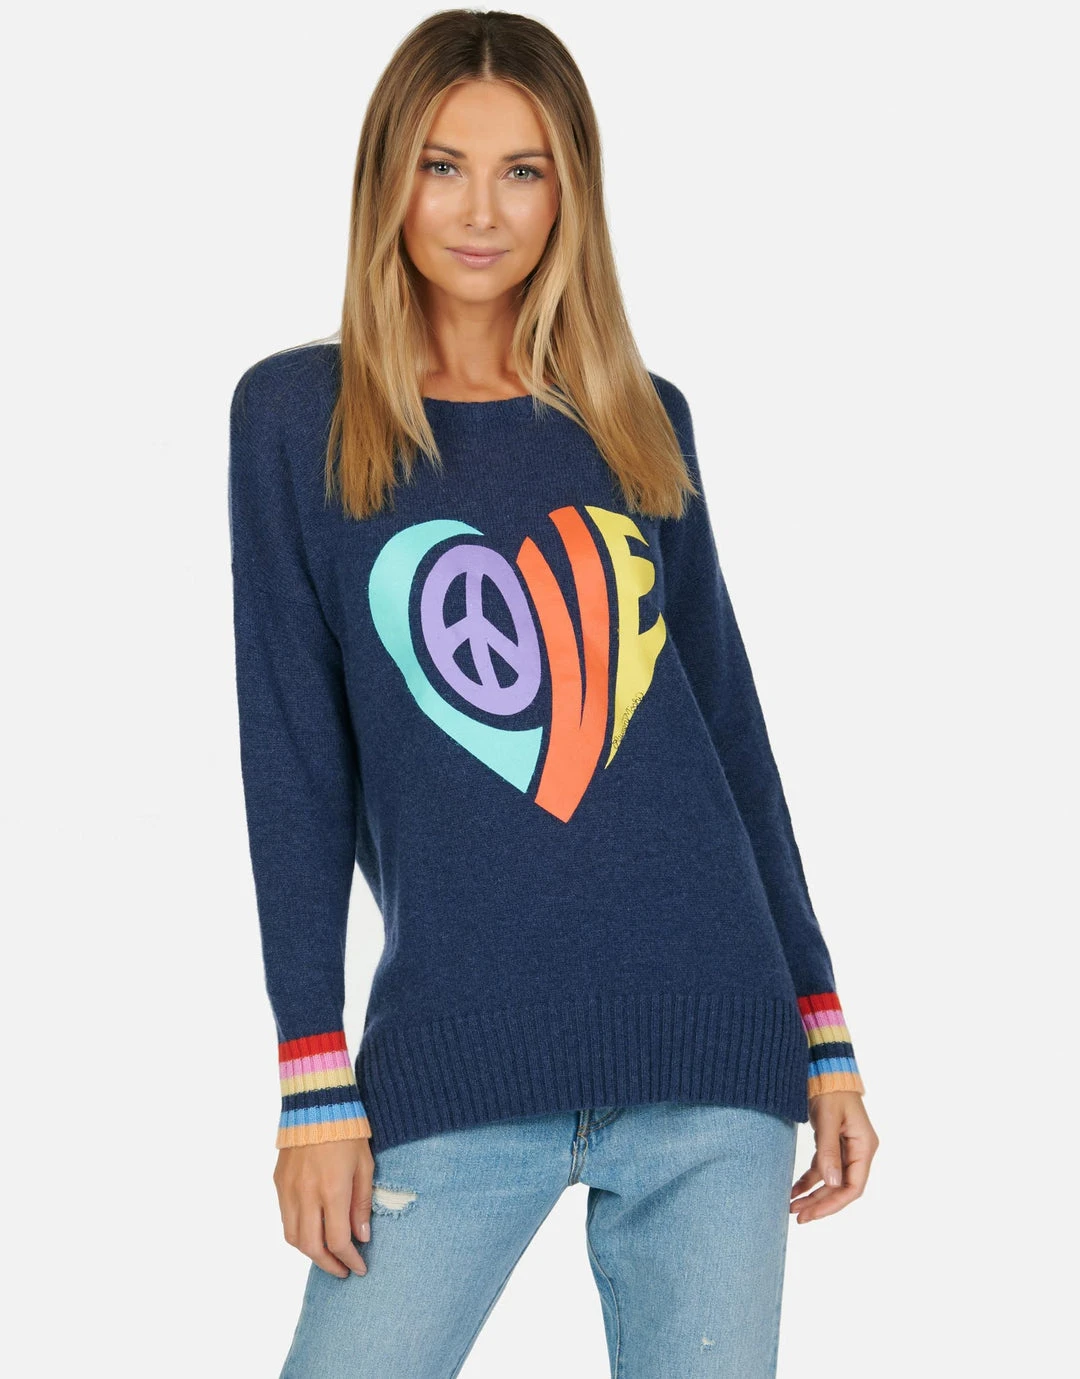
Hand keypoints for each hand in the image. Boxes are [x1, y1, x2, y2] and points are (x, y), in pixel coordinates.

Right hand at [274, 1137, 374, 1276]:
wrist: (318, 1102)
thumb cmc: (348, 1131)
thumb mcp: (365, 1165)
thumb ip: (361, 1203)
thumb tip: (361, 1238)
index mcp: (332, 1189)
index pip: (338, 1240)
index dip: (349, 1259)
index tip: (359, 1268)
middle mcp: (307, 1193)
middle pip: (311, 1247)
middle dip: (329, 1265)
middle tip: (343, 1270)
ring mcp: (289, 1189)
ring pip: (293, 1237)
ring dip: (311, 1252)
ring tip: (328, 1255)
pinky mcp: (279, 1182)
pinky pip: (285, 1217)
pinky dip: (298, 1232)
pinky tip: (313, 1231)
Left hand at [790, 1091, 877, 1223]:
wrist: (825, 1069)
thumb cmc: (830, 1090)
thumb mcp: (828, 1119)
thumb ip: (829, 1151)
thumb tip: (832, 1183)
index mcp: (864, 1147)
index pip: (854, 1187)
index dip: (833, 1203)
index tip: (812, 1213)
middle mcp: (858, 1152)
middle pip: (841, 1188)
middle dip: (820, 1203)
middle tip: (798, 1216)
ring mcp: (846, 1149)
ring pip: (830, 1181)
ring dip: (812, 1194)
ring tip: (792, 1207)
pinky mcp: (832, 1145)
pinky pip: (822, 1169)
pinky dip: (808, 1180)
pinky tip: (794, 1189)